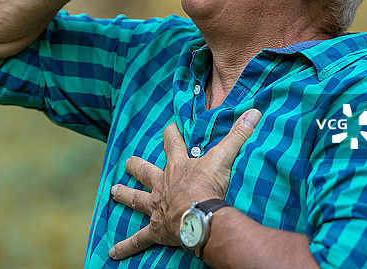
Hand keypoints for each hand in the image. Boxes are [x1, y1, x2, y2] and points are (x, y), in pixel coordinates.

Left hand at [108, 109, 261, 259]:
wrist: (199, 215)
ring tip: (113, 192)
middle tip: (127, 163)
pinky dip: (126, 246)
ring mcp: (156, 207)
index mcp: (177, 166)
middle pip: (145, 171)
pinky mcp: (156, 229)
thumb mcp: (224, 157)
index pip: (171, 143)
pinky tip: (112, 253)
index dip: (170, 134)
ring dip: (124, 195)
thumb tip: (254, 112)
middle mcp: (161, 184)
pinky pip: (138, 239)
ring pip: (135, 199)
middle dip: (136, 166)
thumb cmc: (209, 186)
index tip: (168, 127)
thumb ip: (238, 135)